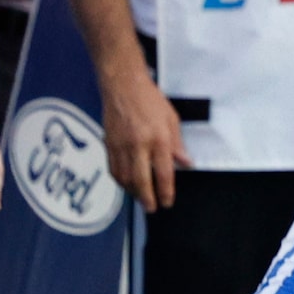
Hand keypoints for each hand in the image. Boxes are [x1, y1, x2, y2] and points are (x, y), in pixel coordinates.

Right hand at [99, 64, 187, 212]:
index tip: (167, 202)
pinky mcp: (108, 143)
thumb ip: (178, 144)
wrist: (122, 85)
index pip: (163, 172)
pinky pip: (113, 168)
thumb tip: (186, 164)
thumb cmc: (151, 100)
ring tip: (141, 198)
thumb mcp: (172, 119)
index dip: (166, 191)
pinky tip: (127, 183)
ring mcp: (120, 145)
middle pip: (141, 180)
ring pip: (125, 177)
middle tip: (152, 208)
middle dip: (147, 198)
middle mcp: (138, 145)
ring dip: (133, 191)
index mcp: (158, 139)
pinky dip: (120, 180)